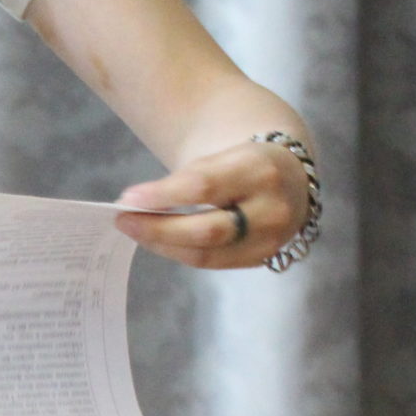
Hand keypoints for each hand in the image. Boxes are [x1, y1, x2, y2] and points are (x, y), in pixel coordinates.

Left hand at [117, 137, 311, 270]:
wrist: (292, 178)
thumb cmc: (245, 160)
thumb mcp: (224, 154)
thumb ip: (185, 177)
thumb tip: (133, 201)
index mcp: (261, 169)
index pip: (203, 186)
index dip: (163, 195)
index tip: (127, 198)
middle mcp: (271, 209)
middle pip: (206, 229)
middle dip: (158, 228)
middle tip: (123, 220)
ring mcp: (270, 240)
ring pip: (207, 253)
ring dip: (164, 243)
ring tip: (136, 229)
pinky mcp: (261, 258)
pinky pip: (212, 262)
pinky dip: (181, 251)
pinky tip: (160, 240)